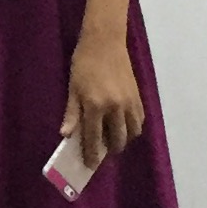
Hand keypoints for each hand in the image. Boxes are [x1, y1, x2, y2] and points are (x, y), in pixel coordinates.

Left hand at [64, 29, 145, 166]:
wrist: (104, 42)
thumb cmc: (83, 63)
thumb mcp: (73, 88)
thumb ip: (71, 113)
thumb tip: (66, 135)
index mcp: (95, 105)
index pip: (94, 138)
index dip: (92, 154)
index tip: (90, 165)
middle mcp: (115, 108)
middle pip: (117, 140)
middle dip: (110, 150)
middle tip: (102, 151)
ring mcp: (129, 103)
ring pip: (132, 133)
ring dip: (123, 140)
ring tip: (113, 137)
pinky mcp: (138, 97)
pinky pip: (140, 121)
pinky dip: (133, 128)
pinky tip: (124, 125)